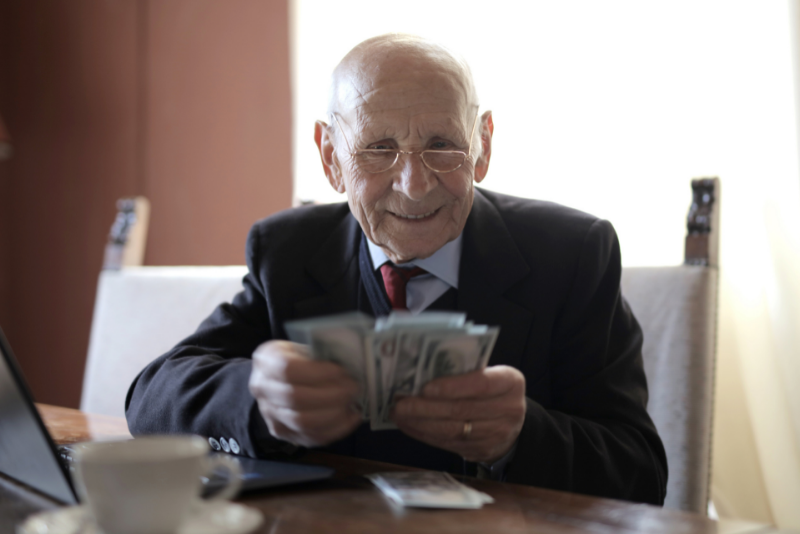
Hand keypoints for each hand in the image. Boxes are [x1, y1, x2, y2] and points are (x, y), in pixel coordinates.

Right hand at [248, 340, 361, 447]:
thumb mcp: (305, 346)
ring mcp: (270, 414)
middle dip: (332, 395)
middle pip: (296, 399)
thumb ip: (322, 355)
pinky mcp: (283, 433)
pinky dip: (336, 430)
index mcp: (267, 360)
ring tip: (352, 403)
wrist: (277, 379)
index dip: (318, 372)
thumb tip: (352, 364)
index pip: (288, 369)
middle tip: (354, 388)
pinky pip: (310, 437)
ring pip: (303, 423)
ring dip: (335, 414)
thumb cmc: (298, 359)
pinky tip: (351, 417)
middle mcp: (262, 389)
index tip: (342, 372)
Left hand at [391, 365, 525, 462]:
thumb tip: (420, 373)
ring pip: (452, 430)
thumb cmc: (491, 391)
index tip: (426, 388)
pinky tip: (409, 426)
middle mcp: (509, 409)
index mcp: (510, 382)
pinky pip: (448, 444)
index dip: (452, 387)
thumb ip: (463, 373)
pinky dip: (425, 435)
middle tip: (400, 403)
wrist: (512, 423)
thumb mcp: (488, 374)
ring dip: (420, 423)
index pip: (481, 384)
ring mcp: (497, 434)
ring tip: (398, 414)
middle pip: (462, 410)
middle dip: (426, 407)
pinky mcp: (482, 451)